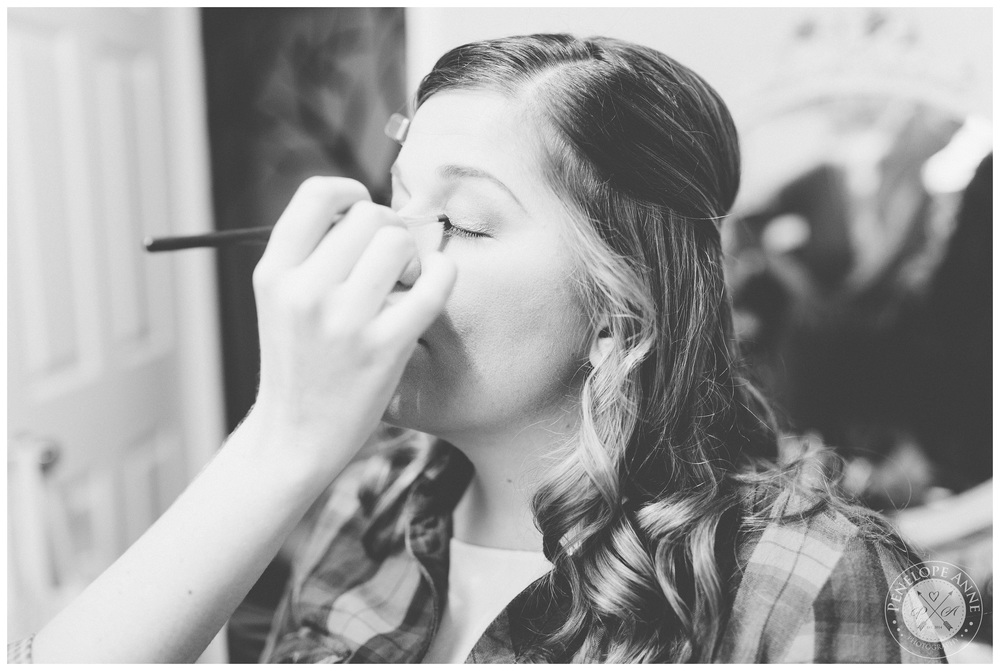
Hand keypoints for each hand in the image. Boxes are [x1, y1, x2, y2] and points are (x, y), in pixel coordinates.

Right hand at [244, 177, 455, 482]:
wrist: (294, 437)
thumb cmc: (297, 362)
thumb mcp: (280, 301)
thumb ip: (313, 253)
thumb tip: (374, 208)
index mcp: (274, 273)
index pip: (316, 195)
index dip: (349, 193)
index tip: (361, 213)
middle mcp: (305, 291)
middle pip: (368, 216)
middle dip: (387, 230)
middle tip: (389, 261)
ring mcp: (345, 320)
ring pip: (399, 242)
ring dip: (411, 256)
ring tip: (404, 282)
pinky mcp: (385, 346)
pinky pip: (433, 282)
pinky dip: (441, 274)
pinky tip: (433, 283)